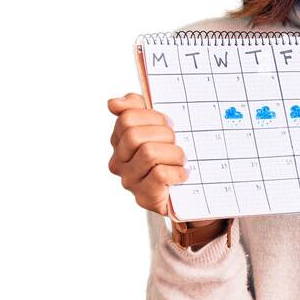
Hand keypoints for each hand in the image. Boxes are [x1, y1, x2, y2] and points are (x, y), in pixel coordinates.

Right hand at [107, 92, 217, 221]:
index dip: (153, 117)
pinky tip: (183, 174)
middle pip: (135, 136)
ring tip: (181, 159)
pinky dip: (178, 172)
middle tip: (176, 142)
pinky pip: (160, 174)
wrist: (186, 191)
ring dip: (174, 153)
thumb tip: (114, 103)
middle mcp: (119, 162)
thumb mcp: (157, 127)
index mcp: (119, 141)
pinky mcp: (144, 196)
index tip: (168, 124)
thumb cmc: (171, 156)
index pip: (127, 118)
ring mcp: (130, 181)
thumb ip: (136, 108)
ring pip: (149, 153)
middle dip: (164, 134)